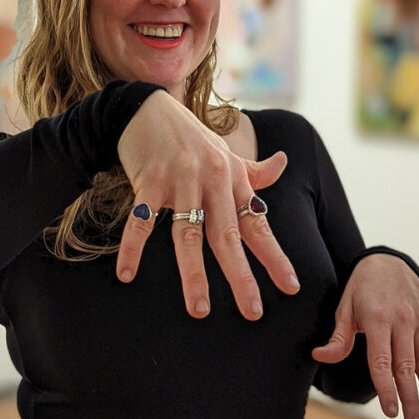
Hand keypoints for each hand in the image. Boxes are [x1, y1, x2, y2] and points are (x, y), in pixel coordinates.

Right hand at [116, 90, 299, 319]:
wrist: (148, 108)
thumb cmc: (190, 137)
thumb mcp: (226, 152)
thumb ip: (254, 170)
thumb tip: (284, 163)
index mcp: (233, 180)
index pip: (258, 224)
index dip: (275, 256)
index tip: (291, 288)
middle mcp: (212, 181)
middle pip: (227, 237)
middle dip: (240, 276)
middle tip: (252, 311)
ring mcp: (180, 181)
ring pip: (188, 235)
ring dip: (193, 274)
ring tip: (198, 309)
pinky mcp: (149, 180)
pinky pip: (141, 221)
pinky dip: (133, 248)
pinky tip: (127, 274)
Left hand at [311, 253, 418, 418]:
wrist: (384, 261)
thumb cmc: (360, 289)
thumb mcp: (344, 309)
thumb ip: (338, 338)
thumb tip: (320, 356)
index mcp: (378, 320)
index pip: (382, 361)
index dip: (387, 388)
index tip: (392, 412)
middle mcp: (402, 322)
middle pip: (408, 367)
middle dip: (412, 399)